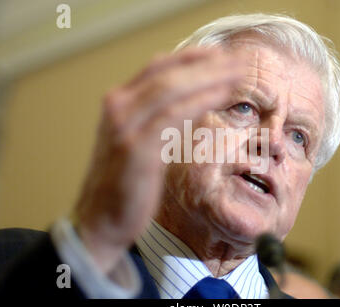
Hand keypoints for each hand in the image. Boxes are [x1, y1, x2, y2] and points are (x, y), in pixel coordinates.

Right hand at [73, 47, 243, 272]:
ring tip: (238, 73)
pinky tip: (221, 95)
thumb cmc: (126, 184)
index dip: (191, 57)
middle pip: (168, 73)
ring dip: (209, 78)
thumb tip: (191, 104)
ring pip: (172, 89)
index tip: (221, 54)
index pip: (158, 68)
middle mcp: (119, 108)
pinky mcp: (136, 148)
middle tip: (239, 59)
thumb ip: (158, 119)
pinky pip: (173, 116)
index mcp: (120, 104)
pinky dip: (200, 102)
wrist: (101, 220)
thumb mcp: (140, 143)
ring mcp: (125, 126)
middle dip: (207, 64)